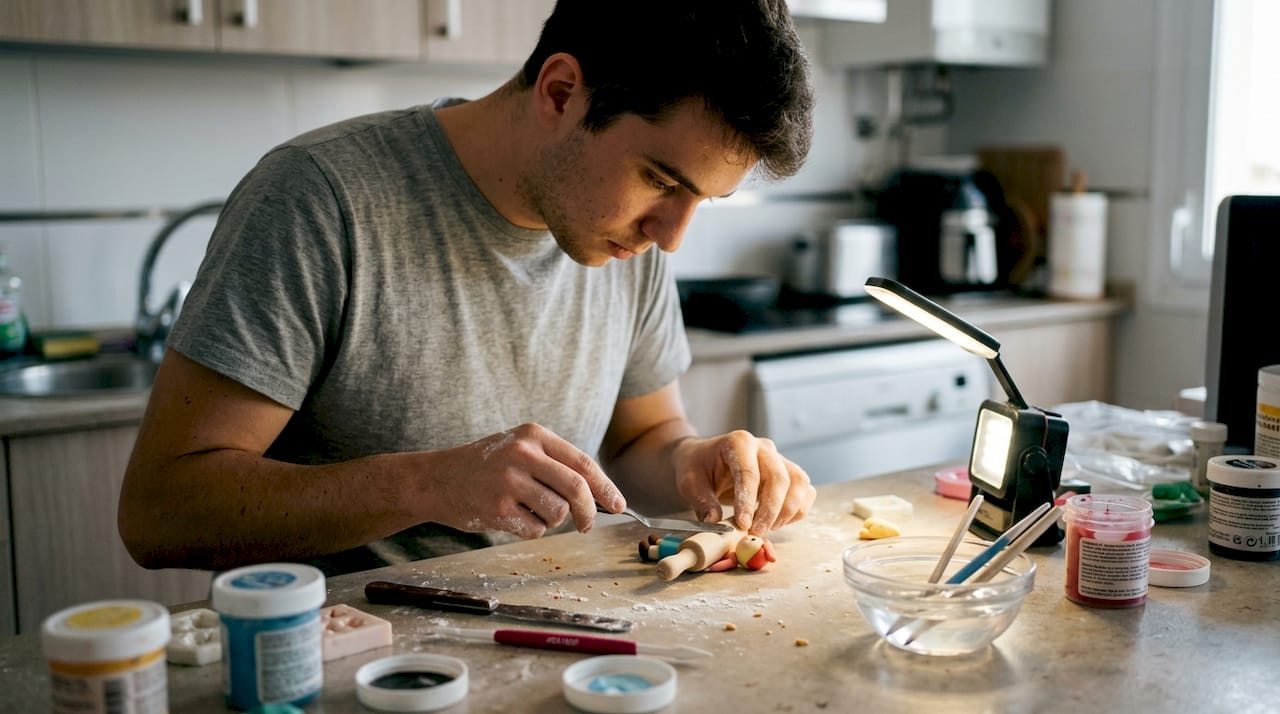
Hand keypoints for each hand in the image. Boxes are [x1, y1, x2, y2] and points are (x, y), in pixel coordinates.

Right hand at [423, 423, 624, 538]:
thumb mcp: (519, 448)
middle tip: (588, 525)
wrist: (437, 479)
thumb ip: (555, 464)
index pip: (582, 462)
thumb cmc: (485, 466)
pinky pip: (536, 529)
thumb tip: (600, 496)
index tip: (618, 504)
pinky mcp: (498, 508)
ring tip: (529, 510)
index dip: (605, 487)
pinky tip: (511, 516)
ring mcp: (509, 481)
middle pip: (577, 488)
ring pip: (558, 512)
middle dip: (590, 512)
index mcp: (534, 435)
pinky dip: (531, 529)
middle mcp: (523, 454)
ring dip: (553, 520)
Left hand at [671, 430, 814, 534]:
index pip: (749, 472)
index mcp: (739, 442)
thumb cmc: (698, 469)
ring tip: (767, 529)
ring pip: (798, 484)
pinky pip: (805, 491)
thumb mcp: (690, 483)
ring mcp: (780, 459)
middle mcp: (764, 447)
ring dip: (787, 511)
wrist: (705, 459)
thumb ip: (702, 502)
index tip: (743, 524)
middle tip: (755, 532)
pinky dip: (798, 511)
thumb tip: (714, 522)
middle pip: (779, 478)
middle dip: (769, 510)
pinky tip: (778, 523)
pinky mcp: (790, 473)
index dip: (748, 501)